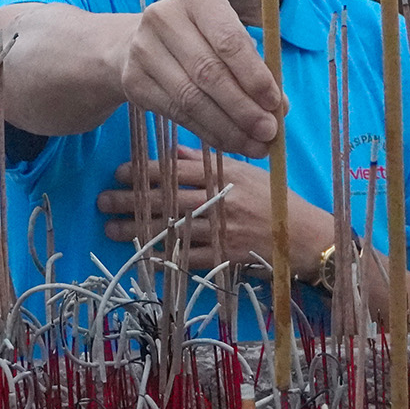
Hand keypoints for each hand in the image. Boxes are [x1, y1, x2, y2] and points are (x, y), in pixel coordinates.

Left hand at [98, 148, 327, 280]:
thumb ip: (208, 162)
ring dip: (137, 230)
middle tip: (102, 201)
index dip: (143, 172)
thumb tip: (173, 150)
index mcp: (223, 177)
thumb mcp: (245, 171)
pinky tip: (141, 254)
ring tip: (110, 229)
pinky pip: (187, 257)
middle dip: (130, 200)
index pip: (175, 171)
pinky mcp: (225, 257)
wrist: (307, 237)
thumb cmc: (275, 200)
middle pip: (166, 200)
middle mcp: (219, 202)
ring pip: (171, 229)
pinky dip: (164, 256)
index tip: (118, 173)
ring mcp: (221, 231)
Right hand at [119, 0, 283, 157]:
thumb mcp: (228, 39)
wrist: (139, 44)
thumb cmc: (200, 41)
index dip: (254, 76)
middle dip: (243, 108)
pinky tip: (229, 142)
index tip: (275, 104)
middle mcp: (163, 19)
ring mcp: (143, 50)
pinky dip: (207, 132)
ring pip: (191, 98)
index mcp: (198, 0)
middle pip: (209, 72)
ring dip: (228, 127)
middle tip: (269, 132)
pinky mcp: (133, 81)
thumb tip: (279, 109)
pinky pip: (176, 113)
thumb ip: (255, 68)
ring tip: (255, 145)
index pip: (229, 41)